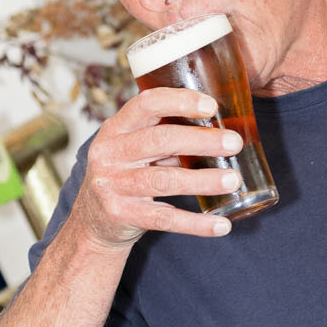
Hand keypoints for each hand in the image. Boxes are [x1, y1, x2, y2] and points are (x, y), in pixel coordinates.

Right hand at [70, 86, 242, 249]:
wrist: (92, 222)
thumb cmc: (124, 175)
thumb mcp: (133, 149)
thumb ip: (166, 137)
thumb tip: (219, 129)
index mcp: (115, 129)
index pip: (146, 104)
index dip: (179, 101)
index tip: (211, 105)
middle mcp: (109, 154)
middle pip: (159, 140)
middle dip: (201, 140)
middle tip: (234, 143)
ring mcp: (112, 186)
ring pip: (164, 180)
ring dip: (203, 180)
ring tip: (233, 180)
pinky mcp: (122, 215)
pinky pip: (165, 220)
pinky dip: (196, 223)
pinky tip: (221, 225)